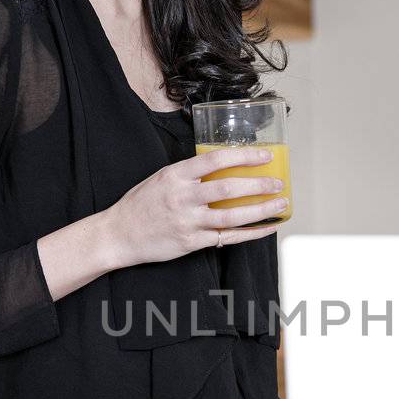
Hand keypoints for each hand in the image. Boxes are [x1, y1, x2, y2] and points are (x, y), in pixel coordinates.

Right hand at [104, 146, 287, 268]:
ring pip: (232, 216)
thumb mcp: (162, 178)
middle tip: (279, 182)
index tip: (265, 156)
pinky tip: (266, 228)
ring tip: (280, 204)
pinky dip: (250, 233)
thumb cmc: (141, 204)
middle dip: (259, 185)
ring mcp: (187, 222)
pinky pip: (227, 238)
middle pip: (229, 189)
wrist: (118, 234)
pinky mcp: (190, 243)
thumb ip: (190, 174)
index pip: (216, 159)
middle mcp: (182, 197)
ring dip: (261, 210)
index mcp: (176, 175)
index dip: (244, 156)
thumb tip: (225, 167)